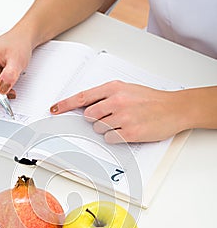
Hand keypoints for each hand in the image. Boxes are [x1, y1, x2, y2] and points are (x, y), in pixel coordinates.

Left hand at [50, 81, 188, 142]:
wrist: (174, 108)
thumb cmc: (150, 99)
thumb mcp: (127, 89)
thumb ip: (107, 96)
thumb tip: (87, 107)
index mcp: (114, 88)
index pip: (83, 97)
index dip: (66, 104)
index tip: (55, 109)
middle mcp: (117, 101)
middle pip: (89, 116)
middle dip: (95, 119)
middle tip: (110, 118)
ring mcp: (123, 117)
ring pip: (98, 129)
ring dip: (106, 129)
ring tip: (123, 123)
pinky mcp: (129, 133)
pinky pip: (110, 139)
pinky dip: (115, 137)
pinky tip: (127, 131)